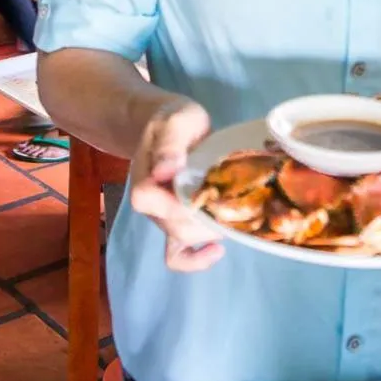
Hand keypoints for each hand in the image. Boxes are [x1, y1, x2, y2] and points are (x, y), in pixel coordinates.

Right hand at [129, 99, 224, 272]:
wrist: (170, 126)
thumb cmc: (173, 120)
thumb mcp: (176, 120)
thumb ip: (171, 143)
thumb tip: (167, 170)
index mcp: (146, 176)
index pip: (148, 199)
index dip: (176, 203)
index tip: (204, 192)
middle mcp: (152, 204)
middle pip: (173, 225)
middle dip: (204, 218)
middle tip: (234, 200)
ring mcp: (163, 217)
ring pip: (180, 240)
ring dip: (209, 233)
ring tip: (235, 215)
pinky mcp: (175, 222)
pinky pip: (177, 255)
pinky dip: (194, 260)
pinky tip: (217, 251)